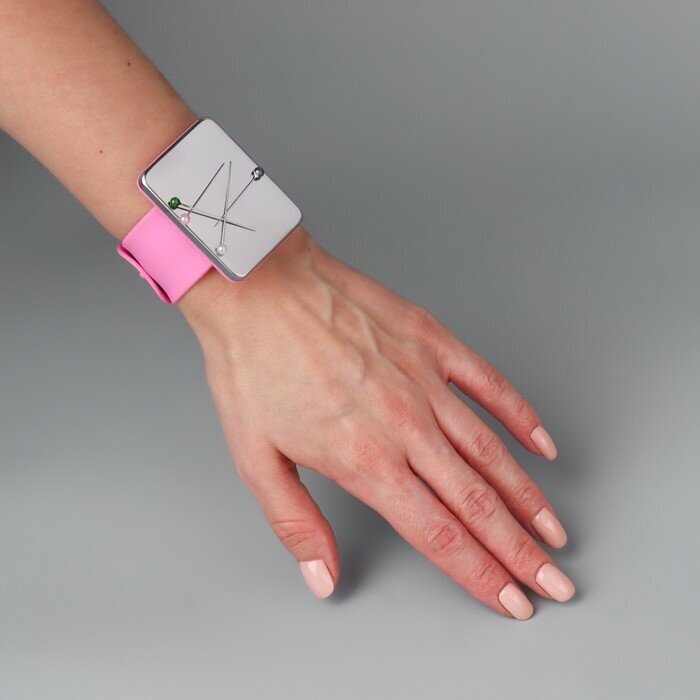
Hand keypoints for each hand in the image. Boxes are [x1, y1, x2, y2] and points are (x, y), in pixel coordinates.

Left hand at [179, 228, 573, 619]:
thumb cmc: (252, 367)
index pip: (438, 535)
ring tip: (554, 529)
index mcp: (365, 461)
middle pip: (476, 503)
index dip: (480, 576)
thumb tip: (323, 578)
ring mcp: (424, 381)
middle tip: (556, 582)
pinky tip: (542, 443)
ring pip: (490, 452)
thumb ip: (296, 524)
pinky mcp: (430, 342)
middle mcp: (406, 426)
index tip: (513, 601)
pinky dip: (520, 416)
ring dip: (527, 497)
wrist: (259, 288)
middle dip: (520, 551)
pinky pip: (489, 383)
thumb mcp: (255, 458)